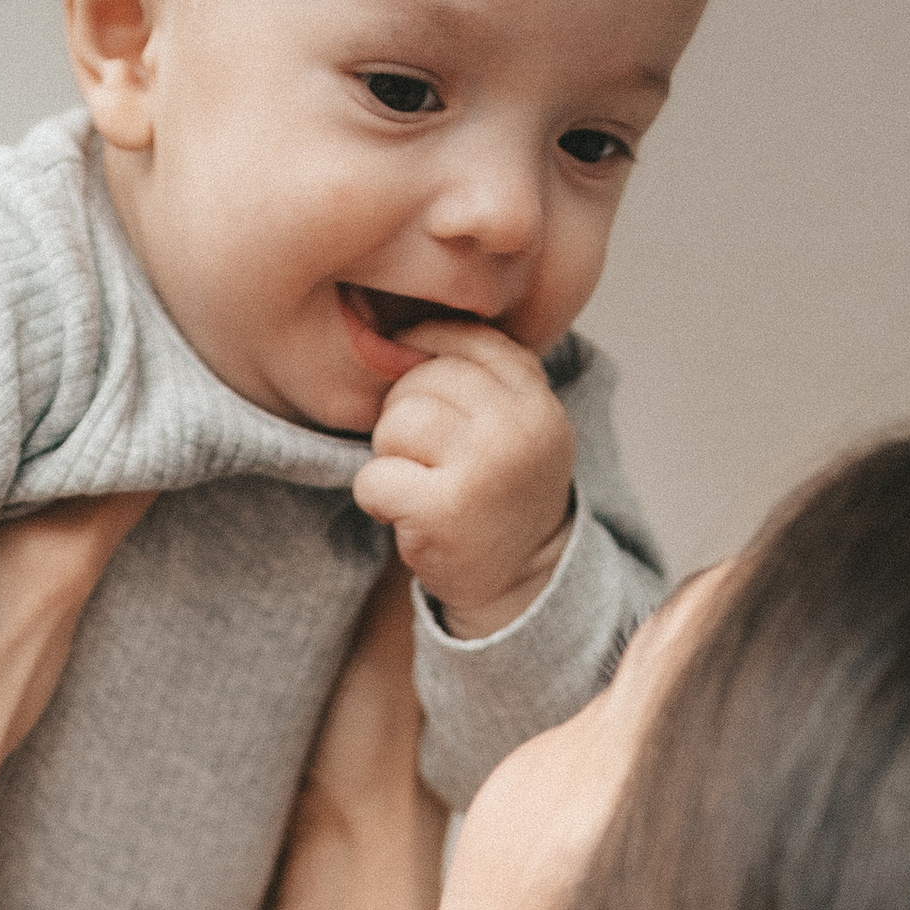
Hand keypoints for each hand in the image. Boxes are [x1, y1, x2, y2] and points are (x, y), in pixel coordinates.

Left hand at [349, 323, 574, 638]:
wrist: (520, 582)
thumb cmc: (499, 494)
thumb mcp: (514, 425)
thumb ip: (477, 373)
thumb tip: (390, 327)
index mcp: (535, 398)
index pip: (464, 338)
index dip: (426, 352)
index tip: (419, 389)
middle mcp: (518, 426)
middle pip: (420, 378)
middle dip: (406, 417)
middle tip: (427, 461)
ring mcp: (484, 468)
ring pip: (395, 424)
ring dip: (390, 457)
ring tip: (420, 485)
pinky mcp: (444, 512)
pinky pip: (373, 479)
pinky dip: (377, 500)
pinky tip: (409, 516)